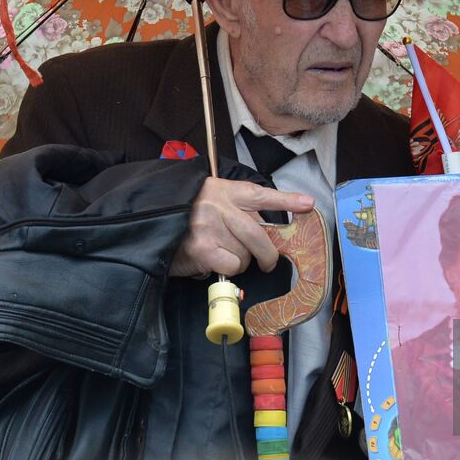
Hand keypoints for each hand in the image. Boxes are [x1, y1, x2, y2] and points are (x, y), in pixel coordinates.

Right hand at [171, 178, 314, 278]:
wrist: (150, 222)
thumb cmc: (188, 215)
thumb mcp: (213, 200)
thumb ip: (239, 209)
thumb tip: (269, 231)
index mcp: (226, 190)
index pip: (262, 195)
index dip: (287, 200)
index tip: (308, 204)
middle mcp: (219, 205)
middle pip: (259, 234)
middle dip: (269, 254)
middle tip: (268, 263)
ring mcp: (210, 226)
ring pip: (245, 254)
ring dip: (239, 261)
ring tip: (222, 254)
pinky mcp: (202, 248)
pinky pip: (231, 266)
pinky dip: (227, 270)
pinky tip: (213, 262)